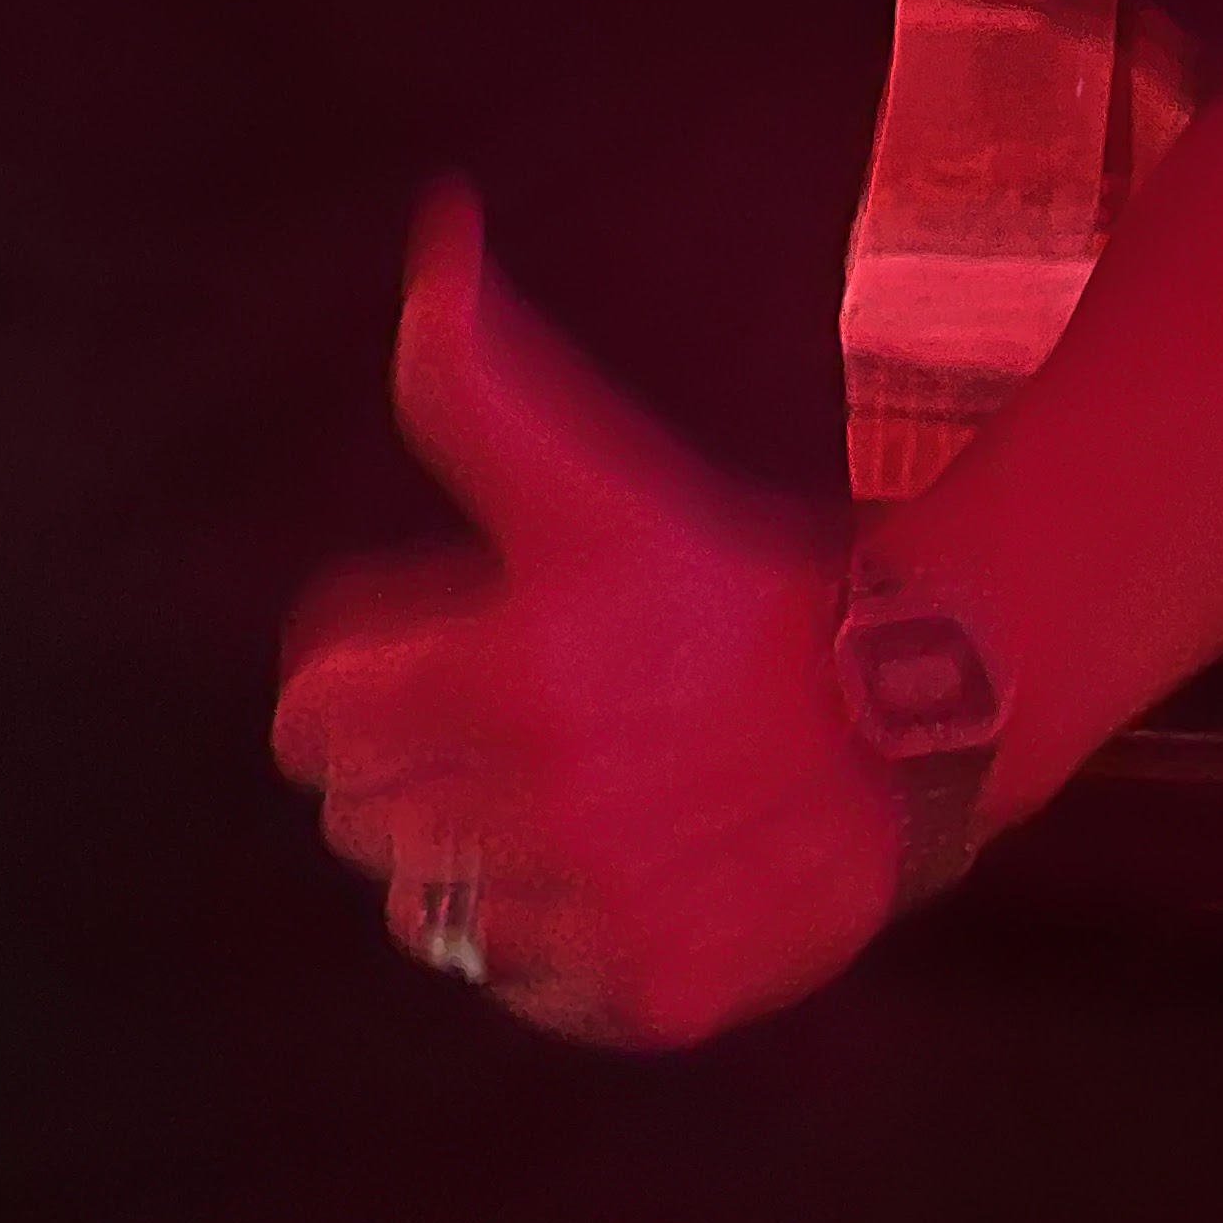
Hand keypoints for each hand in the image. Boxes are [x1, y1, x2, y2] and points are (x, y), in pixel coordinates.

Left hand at [273, 187, 902, 1049]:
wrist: (912, 701)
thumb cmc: (734, 576)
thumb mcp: (588, 469)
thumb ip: (471, 371)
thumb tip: (436, 229)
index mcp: (495, 675)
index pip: (310, 721)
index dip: (345, 688)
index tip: (404, 669)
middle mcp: (537, 806)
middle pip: (358, 820)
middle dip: (400, 769)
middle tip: (485, 730)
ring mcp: (598, 912)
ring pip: (430, 918)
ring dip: (464, 864)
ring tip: (541, 805)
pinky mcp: (657, 993)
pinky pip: (525, 992)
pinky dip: (543, 952)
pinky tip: (599, 880)